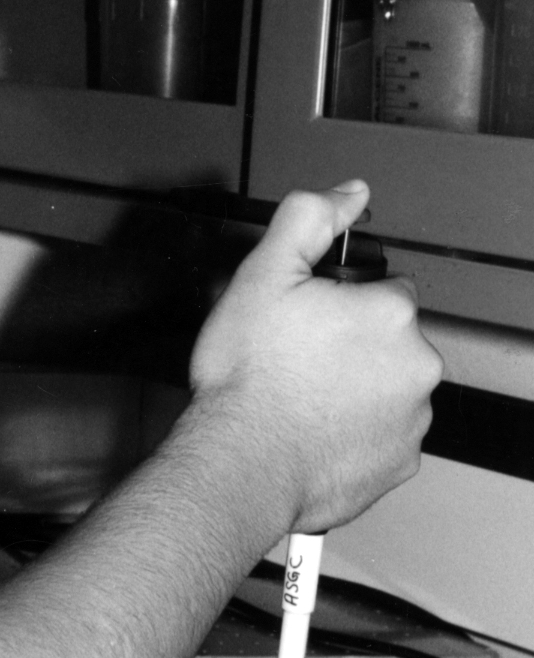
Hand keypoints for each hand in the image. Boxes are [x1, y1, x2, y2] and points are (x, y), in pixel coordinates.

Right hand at [189, 181, 442, 532]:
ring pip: (389, 387)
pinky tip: (316, 429)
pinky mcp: (399, 463)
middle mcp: (416, 366)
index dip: (343, 301)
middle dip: (354, 344)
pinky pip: (385, 435)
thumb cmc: (248, 377)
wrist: (240, 463)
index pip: (386, 290)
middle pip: (391, 340)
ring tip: (304, 396)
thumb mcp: (263, 274)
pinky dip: (358, 432)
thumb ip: (309, 218)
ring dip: (359, 387)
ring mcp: (412, 420)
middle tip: (300, 358)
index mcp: (390, 314)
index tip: (310, 320)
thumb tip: (348, 194)